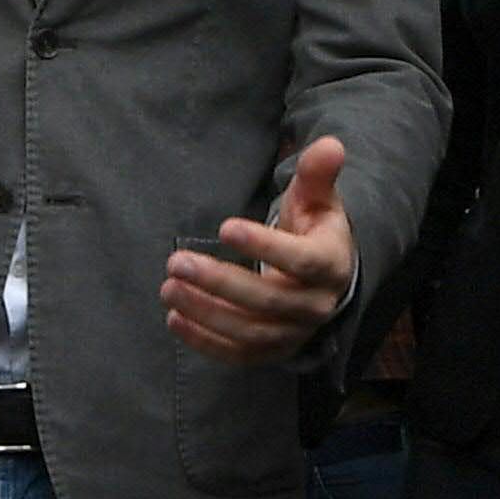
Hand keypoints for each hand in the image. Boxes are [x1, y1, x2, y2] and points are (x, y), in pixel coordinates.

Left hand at [165, 137, 358, 365]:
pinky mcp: (272, 352)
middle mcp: (315, 306)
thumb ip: (318, 174)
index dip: (263, 246)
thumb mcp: (318, 199)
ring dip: (205, 312)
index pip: (299, 260)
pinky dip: (204, 341)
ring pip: (249, 331)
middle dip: (218, 282)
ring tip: (168, 288)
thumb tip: (331, 144)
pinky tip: (174, 319)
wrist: (326, 279)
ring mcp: (293, 333)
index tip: (224, 227)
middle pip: (266, 300)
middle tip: (176, 261)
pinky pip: (238, 354)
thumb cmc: (314, 230)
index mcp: (329, 265)